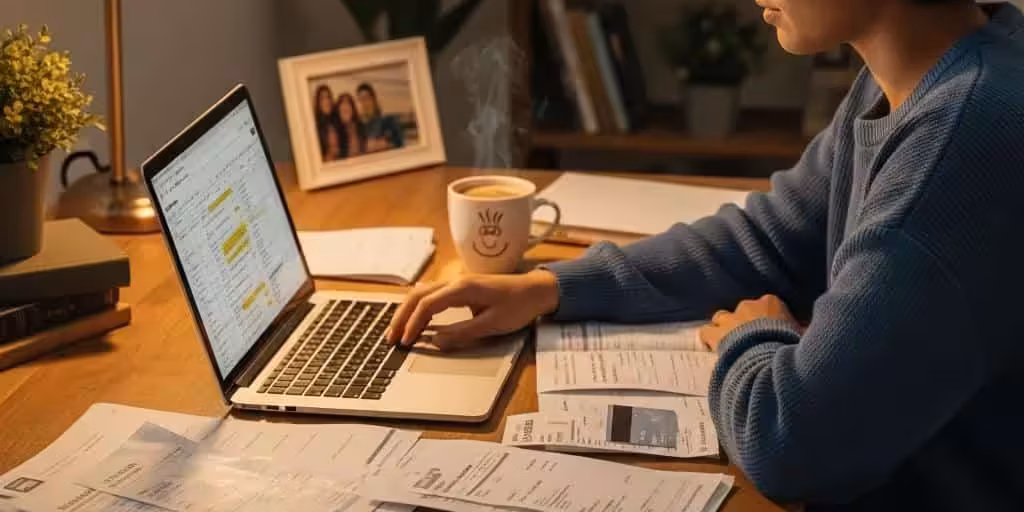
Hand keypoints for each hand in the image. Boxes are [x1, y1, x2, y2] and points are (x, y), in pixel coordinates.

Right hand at [386, 270, 559, 350]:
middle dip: (401, 317)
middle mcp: (455, 281)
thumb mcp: (492, 324)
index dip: (413, 325)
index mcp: (462, 288)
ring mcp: (457, 282)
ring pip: (421, 292)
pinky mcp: (460, 287)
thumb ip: (462, 333)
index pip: (427, 305)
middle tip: (391, 338)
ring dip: (407, 311)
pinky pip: (431, 293)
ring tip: (397, 331)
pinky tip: (413, 319)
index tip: (406, 342)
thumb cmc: (518, 306)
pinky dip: (417, 306)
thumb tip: (435, 342)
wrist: (536, 290)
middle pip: (417, 295)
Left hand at [699, 295, 797, 350]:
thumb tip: (807, 332)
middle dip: (746, 323)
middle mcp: (748, 305)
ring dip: (726, 328)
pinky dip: (708, 339)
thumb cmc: (789, 346)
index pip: (769, 305)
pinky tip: (711, 347)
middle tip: (752, 340)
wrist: (767, 357)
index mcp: (772, 302)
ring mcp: (730, 318)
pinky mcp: (716, 333)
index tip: (772, 332)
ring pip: (722, 317)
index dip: (769, 320)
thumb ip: (800, 330)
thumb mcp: (801, 336)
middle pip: (745, 311)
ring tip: (730, 342)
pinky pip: (705, 332)